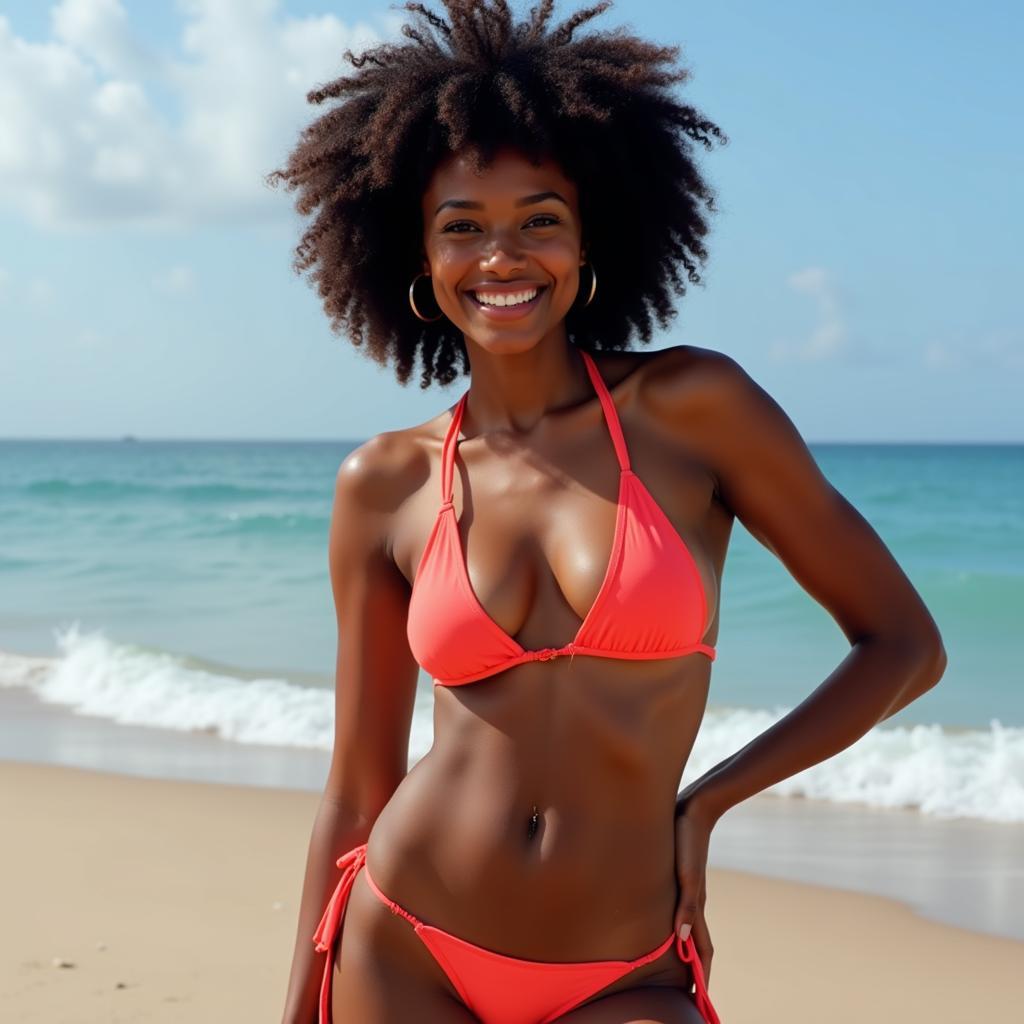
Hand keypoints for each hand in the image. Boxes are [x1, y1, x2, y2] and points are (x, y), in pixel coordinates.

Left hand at [673, 796, 716, 983]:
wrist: (693, 808)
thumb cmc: (687, 839)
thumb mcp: (686, 873)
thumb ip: (686, 905)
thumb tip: (680, 938)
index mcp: (696, 904)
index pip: (702, 950)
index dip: (702, 976)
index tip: (701, 1001)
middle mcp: (693, 900)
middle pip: (696, 943)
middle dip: (695, 969)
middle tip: (690, 994)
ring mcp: (687, 888)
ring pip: (687, 926)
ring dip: (684, 949)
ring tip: (677, 967)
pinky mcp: (679, 874)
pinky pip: (679, 908)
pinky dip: (676, 924)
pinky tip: (667, 924)